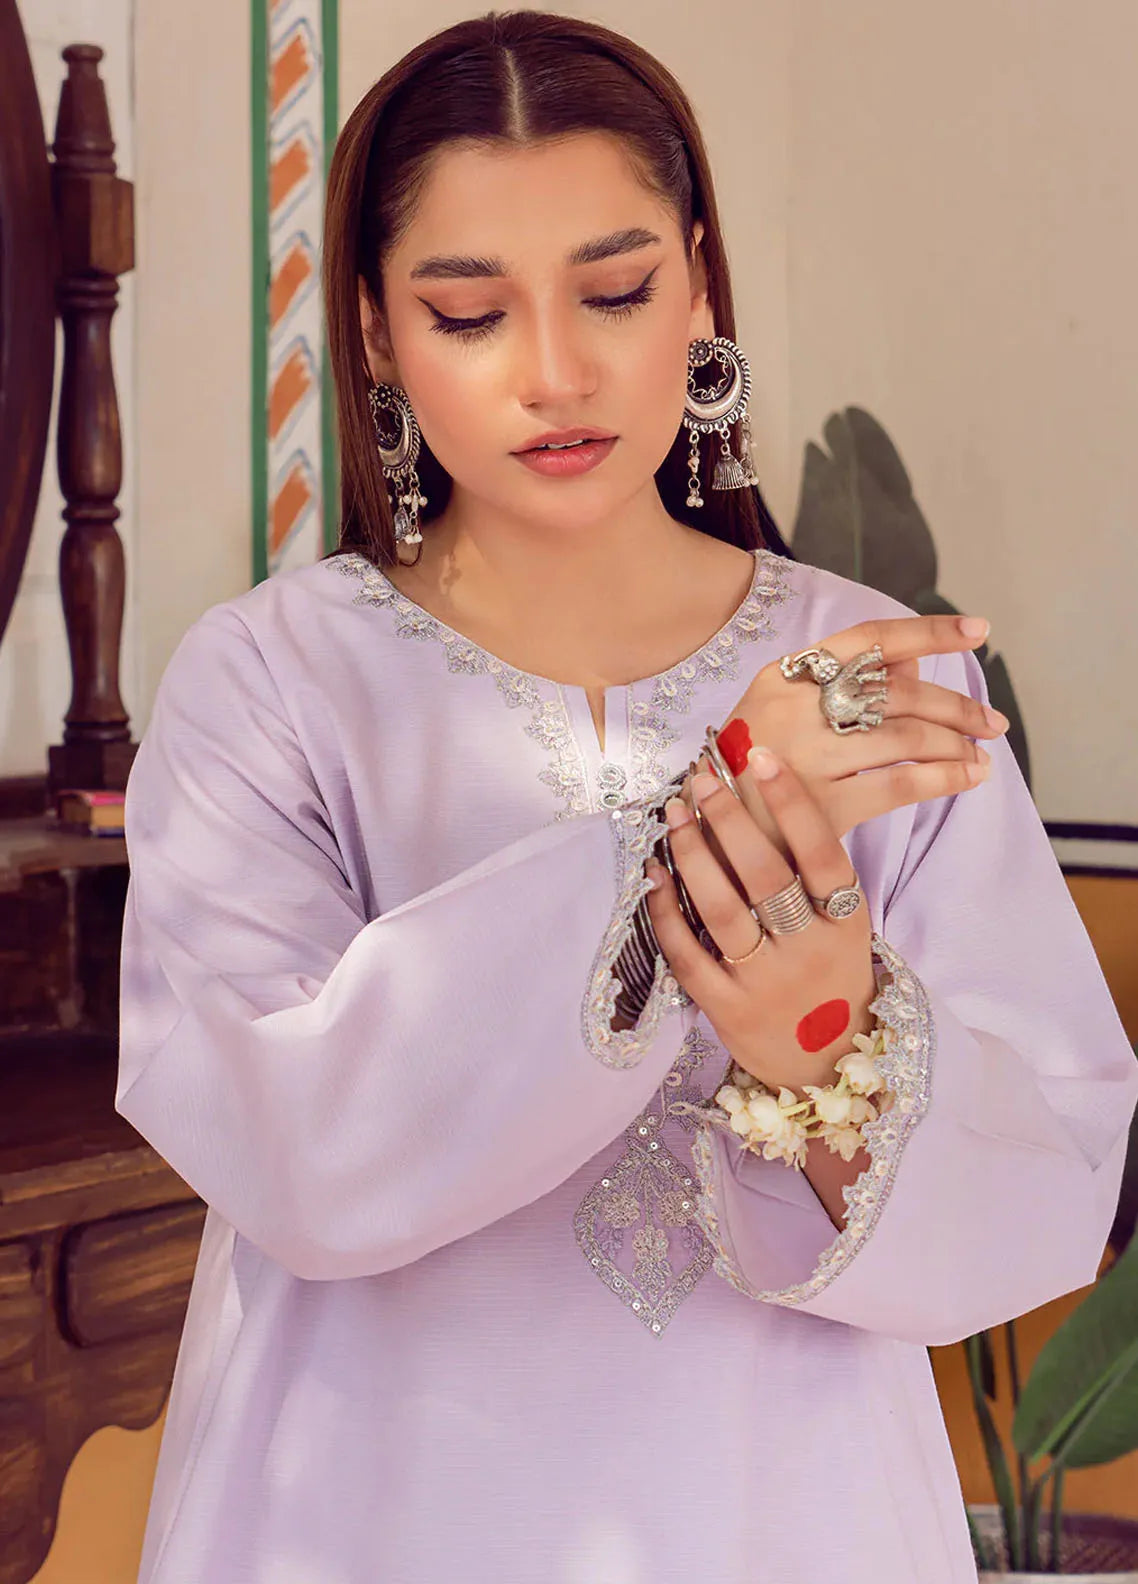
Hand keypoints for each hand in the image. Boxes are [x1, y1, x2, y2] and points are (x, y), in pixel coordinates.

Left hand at [645, 746, 882, 1096]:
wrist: (823, 1064)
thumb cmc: (828, 974)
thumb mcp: (842, 925)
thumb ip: (814, 872)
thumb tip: (763, 793)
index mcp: (845, 923)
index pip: (821, 853)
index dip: (792, 802)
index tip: (761, 757)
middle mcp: (808, 951)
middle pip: (765, 875)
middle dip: (728, 819)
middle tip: (700, 779)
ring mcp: (766, 983)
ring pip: (723, 910)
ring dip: (692, 856)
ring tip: (673, 815)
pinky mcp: (727, 1009)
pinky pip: (689, 954)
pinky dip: (667, 912)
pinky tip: (654, 876)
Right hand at [681, 614, 1003, 856]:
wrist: (708, 835)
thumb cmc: (749, 767)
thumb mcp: (781, 711)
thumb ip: (841, 682)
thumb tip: (915, 660)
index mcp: (784, 676)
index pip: (868, 639)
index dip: (928, 631)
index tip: (978, 630)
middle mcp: (794, 709)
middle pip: (897, 692)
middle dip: (957, 706)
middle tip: (992, 722)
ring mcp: (806, 757)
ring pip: (905, 738)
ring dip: (956, 746)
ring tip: (980, 756)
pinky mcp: (819, 807)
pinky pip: (899, 786)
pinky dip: (942, 780)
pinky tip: (966, 780)